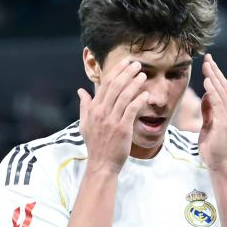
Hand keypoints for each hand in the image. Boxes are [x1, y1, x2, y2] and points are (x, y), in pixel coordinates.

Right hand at [77, 59, 148, 173]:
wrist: (101, 164)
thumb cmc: (95, 144)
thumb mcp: (85, 123)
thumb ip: (84, 105)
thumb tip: (80, 91)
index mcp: (94, 108)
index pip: (106, 84)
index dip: (116, 71)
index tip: (125, 63)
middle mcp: (101, 112)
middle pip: (116, 86)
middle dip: (127, 72)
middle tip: (137, 64)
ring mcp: (112, 120)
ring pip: (124, 96)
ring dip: (134, 83)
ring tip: (143, 75)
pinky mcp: (122, 129)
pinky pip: (131, 111)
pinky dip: (138, 101)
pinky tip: (145, 94)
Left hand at [198, 54, 226, 171]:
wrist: (218, 164)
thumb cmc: (212, 147)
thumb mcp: (207, 125)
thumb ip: (208, 111)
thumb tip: (206, 96)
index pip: (222, 89)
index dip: (215, 75)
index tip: (208, 63)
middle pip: (223, 87)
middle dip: (215, 71)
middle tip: (207, 57)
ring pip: (222, 93)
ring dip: (213, 78)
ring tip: (207, 65)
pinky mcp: (225, 123)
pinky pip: (218, 104)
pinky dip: (213, 92)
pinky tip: (207, 83)